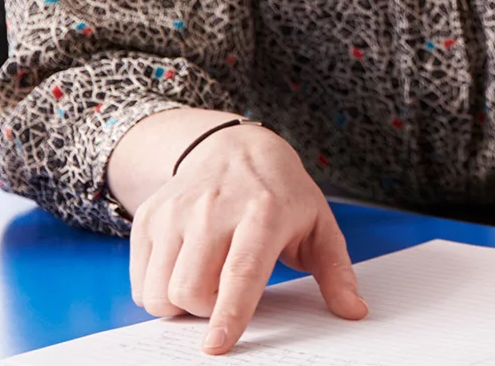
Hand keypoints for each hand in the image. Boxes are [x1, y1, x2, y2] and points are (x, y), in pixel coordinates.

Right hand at [129, 124, 367, 354]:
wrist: (236, 148)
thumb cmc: (282, 194)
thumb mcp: (319, 225)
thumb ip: (336, 272)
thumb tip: (354, 311)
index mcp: (262, 212)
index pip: (241, 272)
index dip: (228, 313)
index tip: (217, 346)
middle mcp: (213, 208)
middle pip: (191, 290)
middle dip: (207, 312)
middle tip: (226, 297)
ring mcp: (175, 210)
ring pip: (160, 290)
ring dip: (180, 306)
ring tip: (206, 283)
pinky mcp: (149, 216)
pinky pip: (140, 280)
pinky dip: (158, 290)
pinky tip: (184, 270)